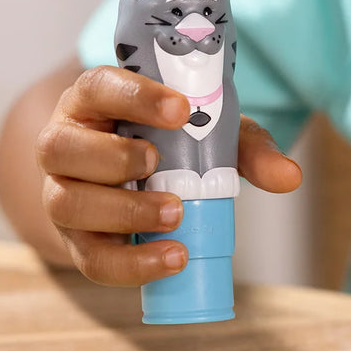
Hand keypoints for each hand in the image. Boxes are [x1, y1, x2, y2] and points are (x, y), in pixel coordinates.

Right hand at [36, 65, 300, 284]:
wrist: (136, 186)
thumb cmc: (170, 146)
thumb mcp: (210, 136)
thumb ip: (248, 149)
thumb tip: (289, 177)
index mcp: (92, 103)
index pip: (97, 86)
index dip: (134, 96)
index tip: (180, 109)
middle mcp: (64, 145)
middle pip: (60, 148)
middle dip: (113, 158)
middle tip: (158, 163)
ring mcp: (61, 194)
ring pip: (66, 204)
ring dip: (124, 211)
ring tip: (175, 215)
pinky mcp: (76, 241)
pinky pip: (90, 258)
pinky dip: (132, 264)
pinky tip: (173, 258)